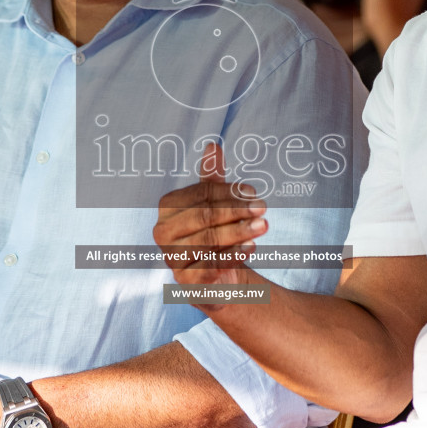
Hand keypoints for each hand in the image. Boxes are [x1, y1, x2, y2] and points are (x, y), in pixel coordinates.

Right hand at [152, 143, 266, 289]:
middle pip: (204, 217)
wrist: (217, 276)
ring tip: (263, 226)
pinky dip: (233, 254)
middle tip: (263, 208)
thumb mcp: (214, 203)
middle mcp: (163, 232)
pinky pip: (211, 265)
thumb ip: (212, 178)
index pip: (200, 195)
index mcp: (168, 207)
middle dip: (236, 211)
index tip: (253, 192)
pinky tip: (252, 246)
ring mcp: (172, 257)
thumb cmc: (214, 232)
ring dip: (239, 232)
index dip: (228, 192)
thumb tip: (213, 146)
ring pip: (208, 240)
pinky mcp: (185, 281)